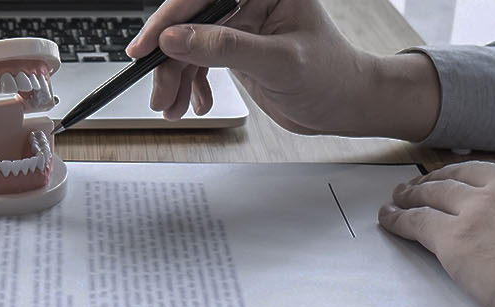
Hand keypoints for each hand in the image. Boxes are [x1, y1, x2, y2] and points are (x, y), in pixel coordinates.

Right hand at [127, 0, 439, 139]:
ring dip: (176, 79)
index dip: (168, 20)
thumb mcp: (278, 63)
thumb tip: (176, 38)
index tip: (146, 48)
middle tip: (159, 93)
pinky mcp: (235, 48)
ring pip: (188, 46)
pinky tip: (195, 103)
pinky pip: (198, 61)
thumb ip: (225, 48)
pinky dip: (190, 85)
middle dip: (170, 61)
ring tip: (172, 108)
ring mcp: (240, 26)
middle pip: (189, 24)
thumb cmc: (332, 76)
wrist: (347, 105)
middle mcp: (248, 2)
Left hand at [379, 159, 494, 306]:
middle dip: (446, 178)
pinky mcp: (457, 239)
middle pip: (471, 175)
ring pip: (437, 192)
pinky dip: (399, 218)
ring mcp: (486, 207)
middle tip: (428, 184)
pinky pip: (418, 222)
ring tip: (400, 197)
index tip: (489, 188)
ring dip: (415, 193)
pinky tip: (390, 218)